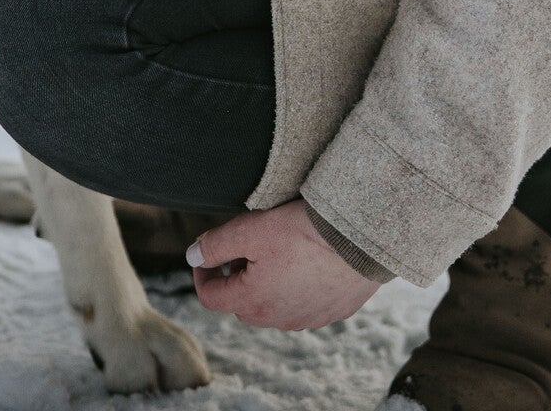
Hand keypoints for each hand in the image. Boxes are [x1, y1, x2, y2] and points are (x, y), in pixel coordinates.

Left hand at [187, 200, 380, 331]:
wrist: (359, 239)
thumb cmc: (302, 232)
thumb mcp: (250, 230)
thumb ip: (215, 245)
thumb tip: (191, 255)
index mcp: (252, 303)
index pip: (210, 298)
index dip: (202, 273)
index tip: (207, 254)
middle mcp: (277, 320)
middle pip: (241, 303)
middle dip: (236, 276)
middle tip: (246, 245)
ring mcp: (307, 320)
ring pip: (272, 305)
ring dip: (266, 283)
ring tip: (277, 249)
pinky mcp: (331, 313)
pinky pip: (302, 303)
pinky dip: (296, 286)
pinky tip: (305, 260)